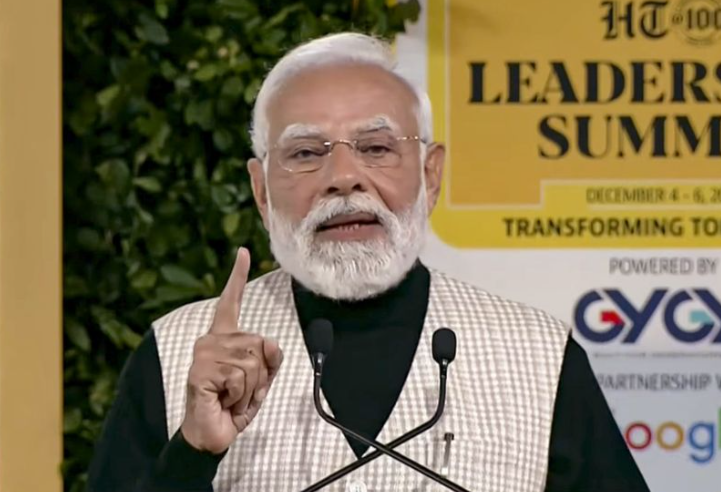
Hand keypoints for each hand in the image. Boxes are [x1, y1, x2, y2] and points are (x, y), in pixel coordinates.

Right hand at [180, 247, 282, 453]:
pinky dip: (240, 396)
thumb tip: (271, 342)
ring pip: (253, 363)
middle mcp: (211, 340)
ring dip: (250, 389)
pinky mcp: (201, 371)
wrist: (211, 434)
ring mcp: (204, 354)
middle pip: (261, 345)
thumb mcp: (260, 379)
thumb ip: (270, 358)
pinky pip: (240, 377)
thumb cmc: (232, 404)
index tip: (243, 252)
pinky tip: (223, 400)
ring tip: (230, 396)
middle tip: (238, 390)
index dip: (238, 276)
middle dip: (261, 375)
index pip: (232, 302)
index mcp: (224, 337)